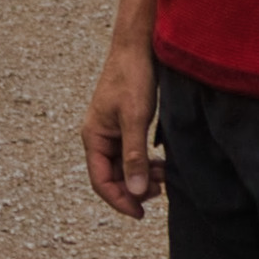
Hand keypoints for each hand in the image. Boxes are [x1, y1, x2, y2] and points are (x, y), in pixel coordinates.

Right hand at [81, 39, 164, 218]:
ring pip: (124, 167)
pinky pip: (132, 154)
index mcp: (94, 137)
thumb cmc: (132, 77)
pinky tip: (162, 165)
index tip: (141, 213)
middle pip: (112, 177)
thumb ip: (135, 157)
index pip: (101, 181)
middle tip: (160, 191)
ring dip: (141, 177)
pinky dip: (145, 163)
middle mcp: (99, 137)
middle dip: (134, 189)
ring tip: (164, 178)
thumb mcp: (135, 118)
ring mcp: (111, 131)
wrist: (137, 45)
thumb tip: (136, 192)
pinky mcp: (124, 125)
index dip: (120, 201)